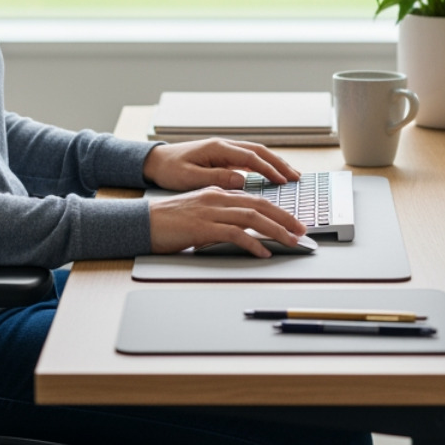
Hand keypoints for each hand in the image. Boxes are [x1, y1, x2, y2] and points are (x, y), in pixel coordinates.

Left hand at [142, 138, 299, 191]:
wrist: (156, 161)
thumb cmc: (170, 170)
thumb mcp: (189, 177)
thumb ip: (216, 178)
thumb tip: (242, 180)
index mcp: (217, 148)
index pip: (250, 157)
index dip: (268, 169)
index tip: (283, 181)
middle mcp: (224, 145)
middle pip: (259, 151)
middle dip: (280, 164)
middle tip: (297, 177)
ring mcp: (224, 149)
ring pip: (257, 153)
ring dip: (275, 163)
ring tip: (291, 175)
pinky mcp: (223, 156)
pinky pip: (249, 158)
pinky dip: (264, 165)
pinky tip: (272, 174)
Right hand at [147, 187, 307, 257]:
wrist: (143, 222)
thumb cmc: (168, 221)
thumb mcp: (198, 212)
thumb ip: (219, 215)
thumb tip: (240, 228)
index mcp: (217, 192)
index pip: (254, 199)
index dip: (277, 210)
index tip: (292, 221)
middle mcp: (217, 198)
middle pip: (260, 205)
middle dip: (285, 218)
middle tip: (301, 230)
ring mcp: (211, 211)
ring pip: (253, 218)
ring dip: (276, 230)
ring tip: (291, 241)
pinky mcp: (204, 227)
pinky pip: (236, 234)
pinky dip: (253, 243)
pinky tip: (263, 252)